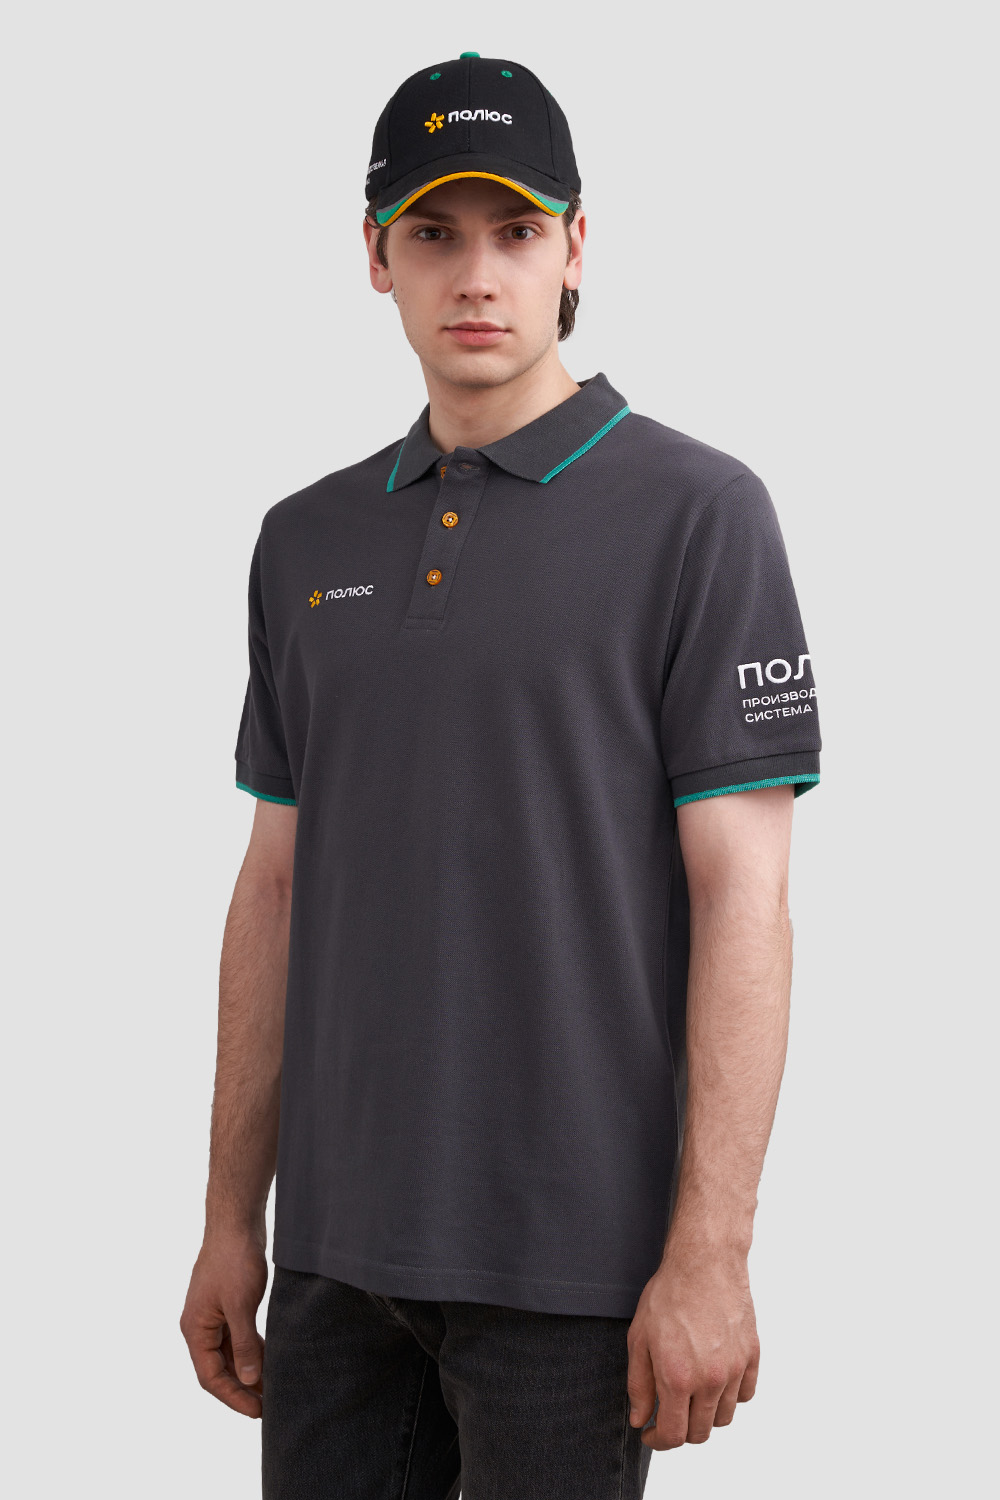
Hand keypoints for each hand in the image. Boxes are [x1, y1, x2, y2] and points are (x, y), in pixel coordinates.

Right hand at [179, 1230, 268, 1417]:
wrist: (236, 1221)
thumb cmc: (233, 1259)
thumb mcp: (241, 1305)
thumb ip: (244, 1344)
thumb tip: (247, 1379)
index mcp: (194, 1329)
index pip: (210, 1377)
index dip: (233, 1397)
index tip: (257, 1411)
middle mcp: (199, 1326)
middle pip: (218, 1369)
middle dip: (241, 1388)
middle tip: (269, 1406)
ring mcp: (213, 1315)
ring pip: (229, 1354)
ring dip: (248, 1371)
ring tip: (273, 1388)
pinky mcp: (227, 1304)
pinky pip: (236, 1337)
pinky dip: (251, 1350)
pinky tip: (270, 1358)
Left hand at [626, 1246, 759, 1448]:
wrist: (704, 1262)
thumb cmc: (670, 1294)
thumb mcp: (639, 1338)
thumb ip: (639, 1384)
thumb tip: (641, 1419)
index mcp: (678, 1377)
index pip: (674, 1435)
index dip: (658, 1441)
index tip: (651, 1433)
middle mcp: (710, 1380)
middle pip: (700, 1433)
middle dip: (680, 1429)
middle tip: (668, 1412)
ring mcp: (734, 1369)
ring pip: (723, 1417)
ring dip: (704, 1414)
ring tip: (690, 1392)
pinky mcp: (751, 1356)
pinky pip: (744, 1395)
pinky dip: (730, 1396)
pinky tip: (714, 1380)